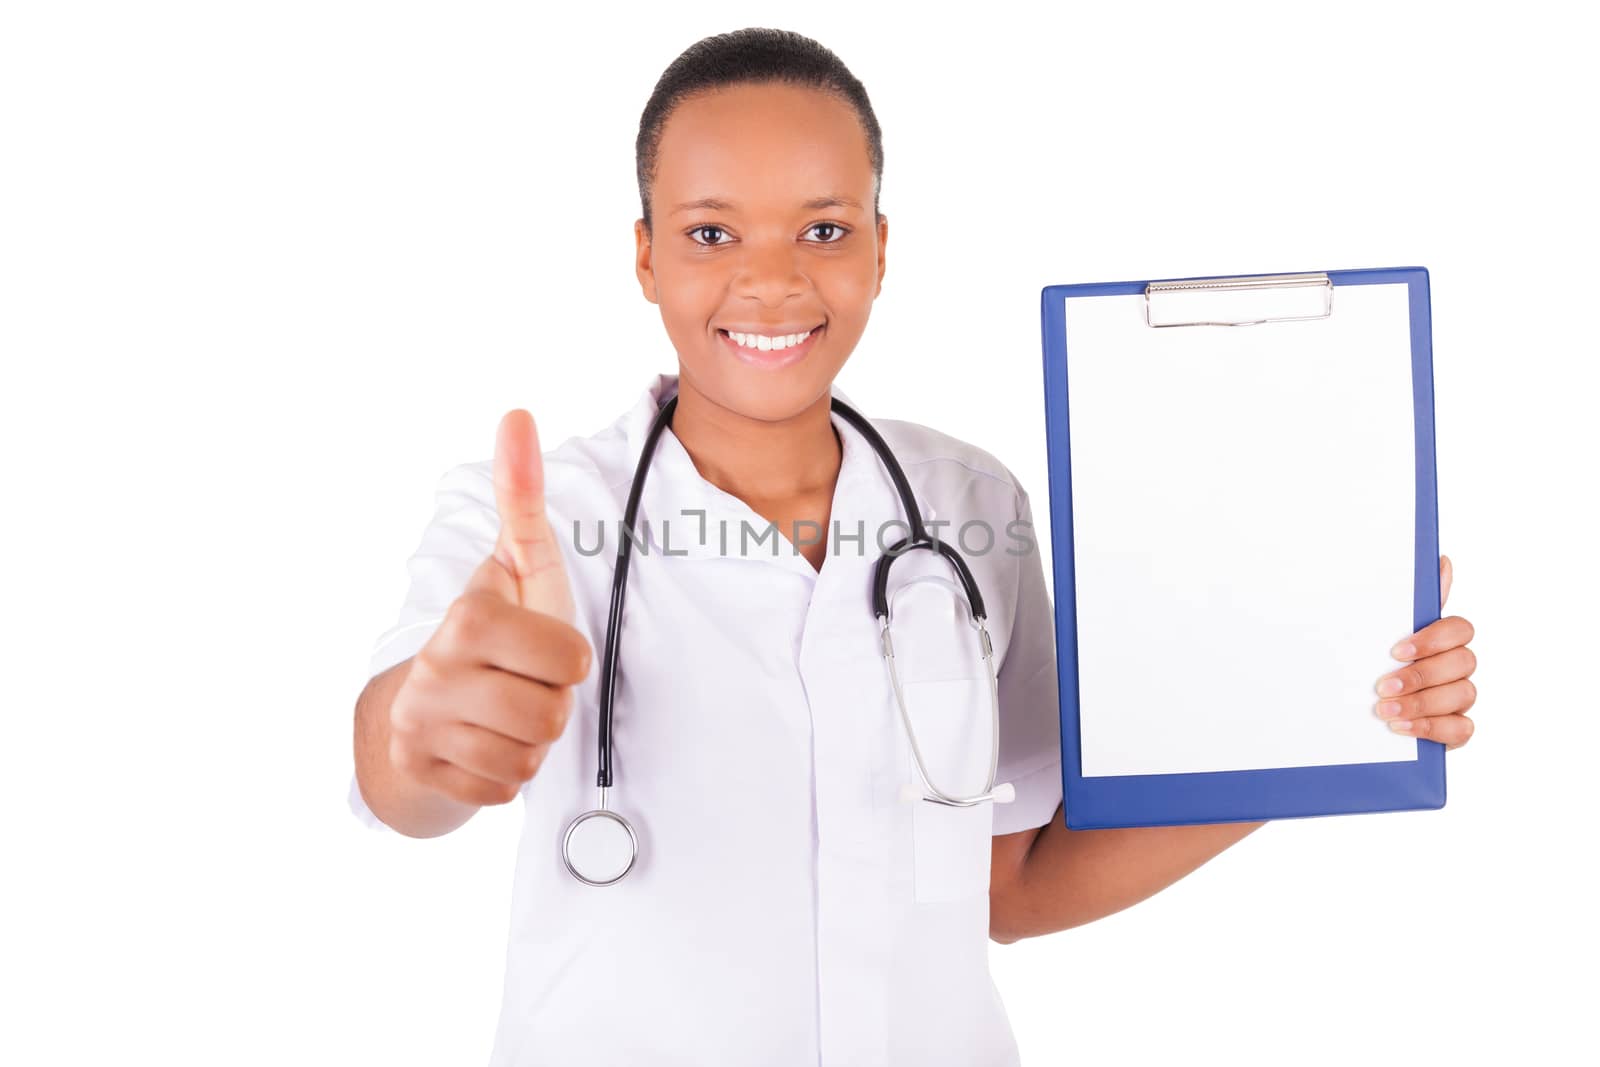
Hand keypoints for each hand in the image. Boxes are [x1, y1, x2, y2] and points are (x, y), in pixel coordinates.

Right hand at [388, 410, 593, 805]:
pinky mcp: (422, 773)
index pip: (567, 660)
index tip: (540, 646)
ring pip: (528, 757)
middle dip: (550, 701)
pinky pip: (500, 789)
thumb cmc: (493, 628)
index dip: (567, 658)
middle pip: (551, 715)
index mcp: (466, 619)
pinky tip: (483, 743)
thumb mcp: (518, 564)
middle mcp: (433, 674)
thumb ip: (521, 495)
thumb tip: (517, 415)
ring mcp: (420, 727)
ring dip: (529, 740)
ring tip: (505, 710)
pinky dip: (502, 773)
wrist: (422, 701)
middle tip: (522, 683)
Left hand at [1373, 554, 1476, 748]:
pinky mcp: (1456, 728)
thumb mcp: (1380, 634)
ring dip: (1421, 703)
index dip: (1433, 638)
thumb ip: (1409, 603)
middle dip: (1421, 675)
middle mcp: (1456, 666)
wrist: (1353, 714)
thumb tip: (1441, 561)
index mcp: (1440, 640)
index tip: (1396, 651)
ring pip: (1463, 695)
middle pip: (1463, 662)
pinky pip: (1462, 729)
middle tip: (1382, 686)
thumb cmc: (1374, 665)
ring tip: (1384, 711)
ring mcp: (1459, 698)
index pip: (1460, 629)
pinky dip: (1431, 728)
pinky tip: (1401, 728)